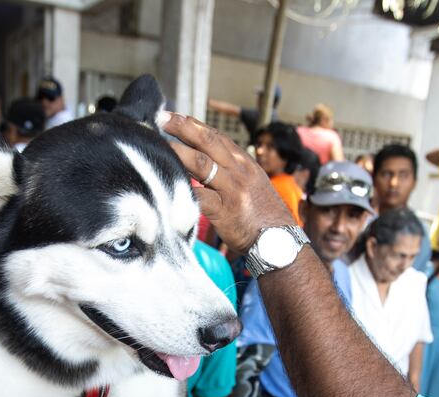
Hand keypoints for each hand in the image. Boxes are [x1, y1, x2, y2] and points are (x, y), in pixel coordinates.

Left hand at [162, 113, 295, 253]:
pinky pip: (200, 198)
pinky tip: (166, 187)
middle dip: (182, 128)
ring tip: (158, 146)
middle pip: (207, 141)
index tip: (172, 115)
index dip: (192, 124)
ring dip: (178, 153)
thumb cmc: (261, 214)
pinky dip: (184, 191)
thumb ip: (229, 170)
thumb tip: (202, 160)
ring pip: (201, 164)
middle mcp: (238, 170)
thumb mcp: (250, 183)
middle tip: (160, 118)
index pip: (215, 136)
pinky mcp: (225, 211)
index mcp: (243, 162)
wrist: (280, 240)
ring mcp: (232, 190)